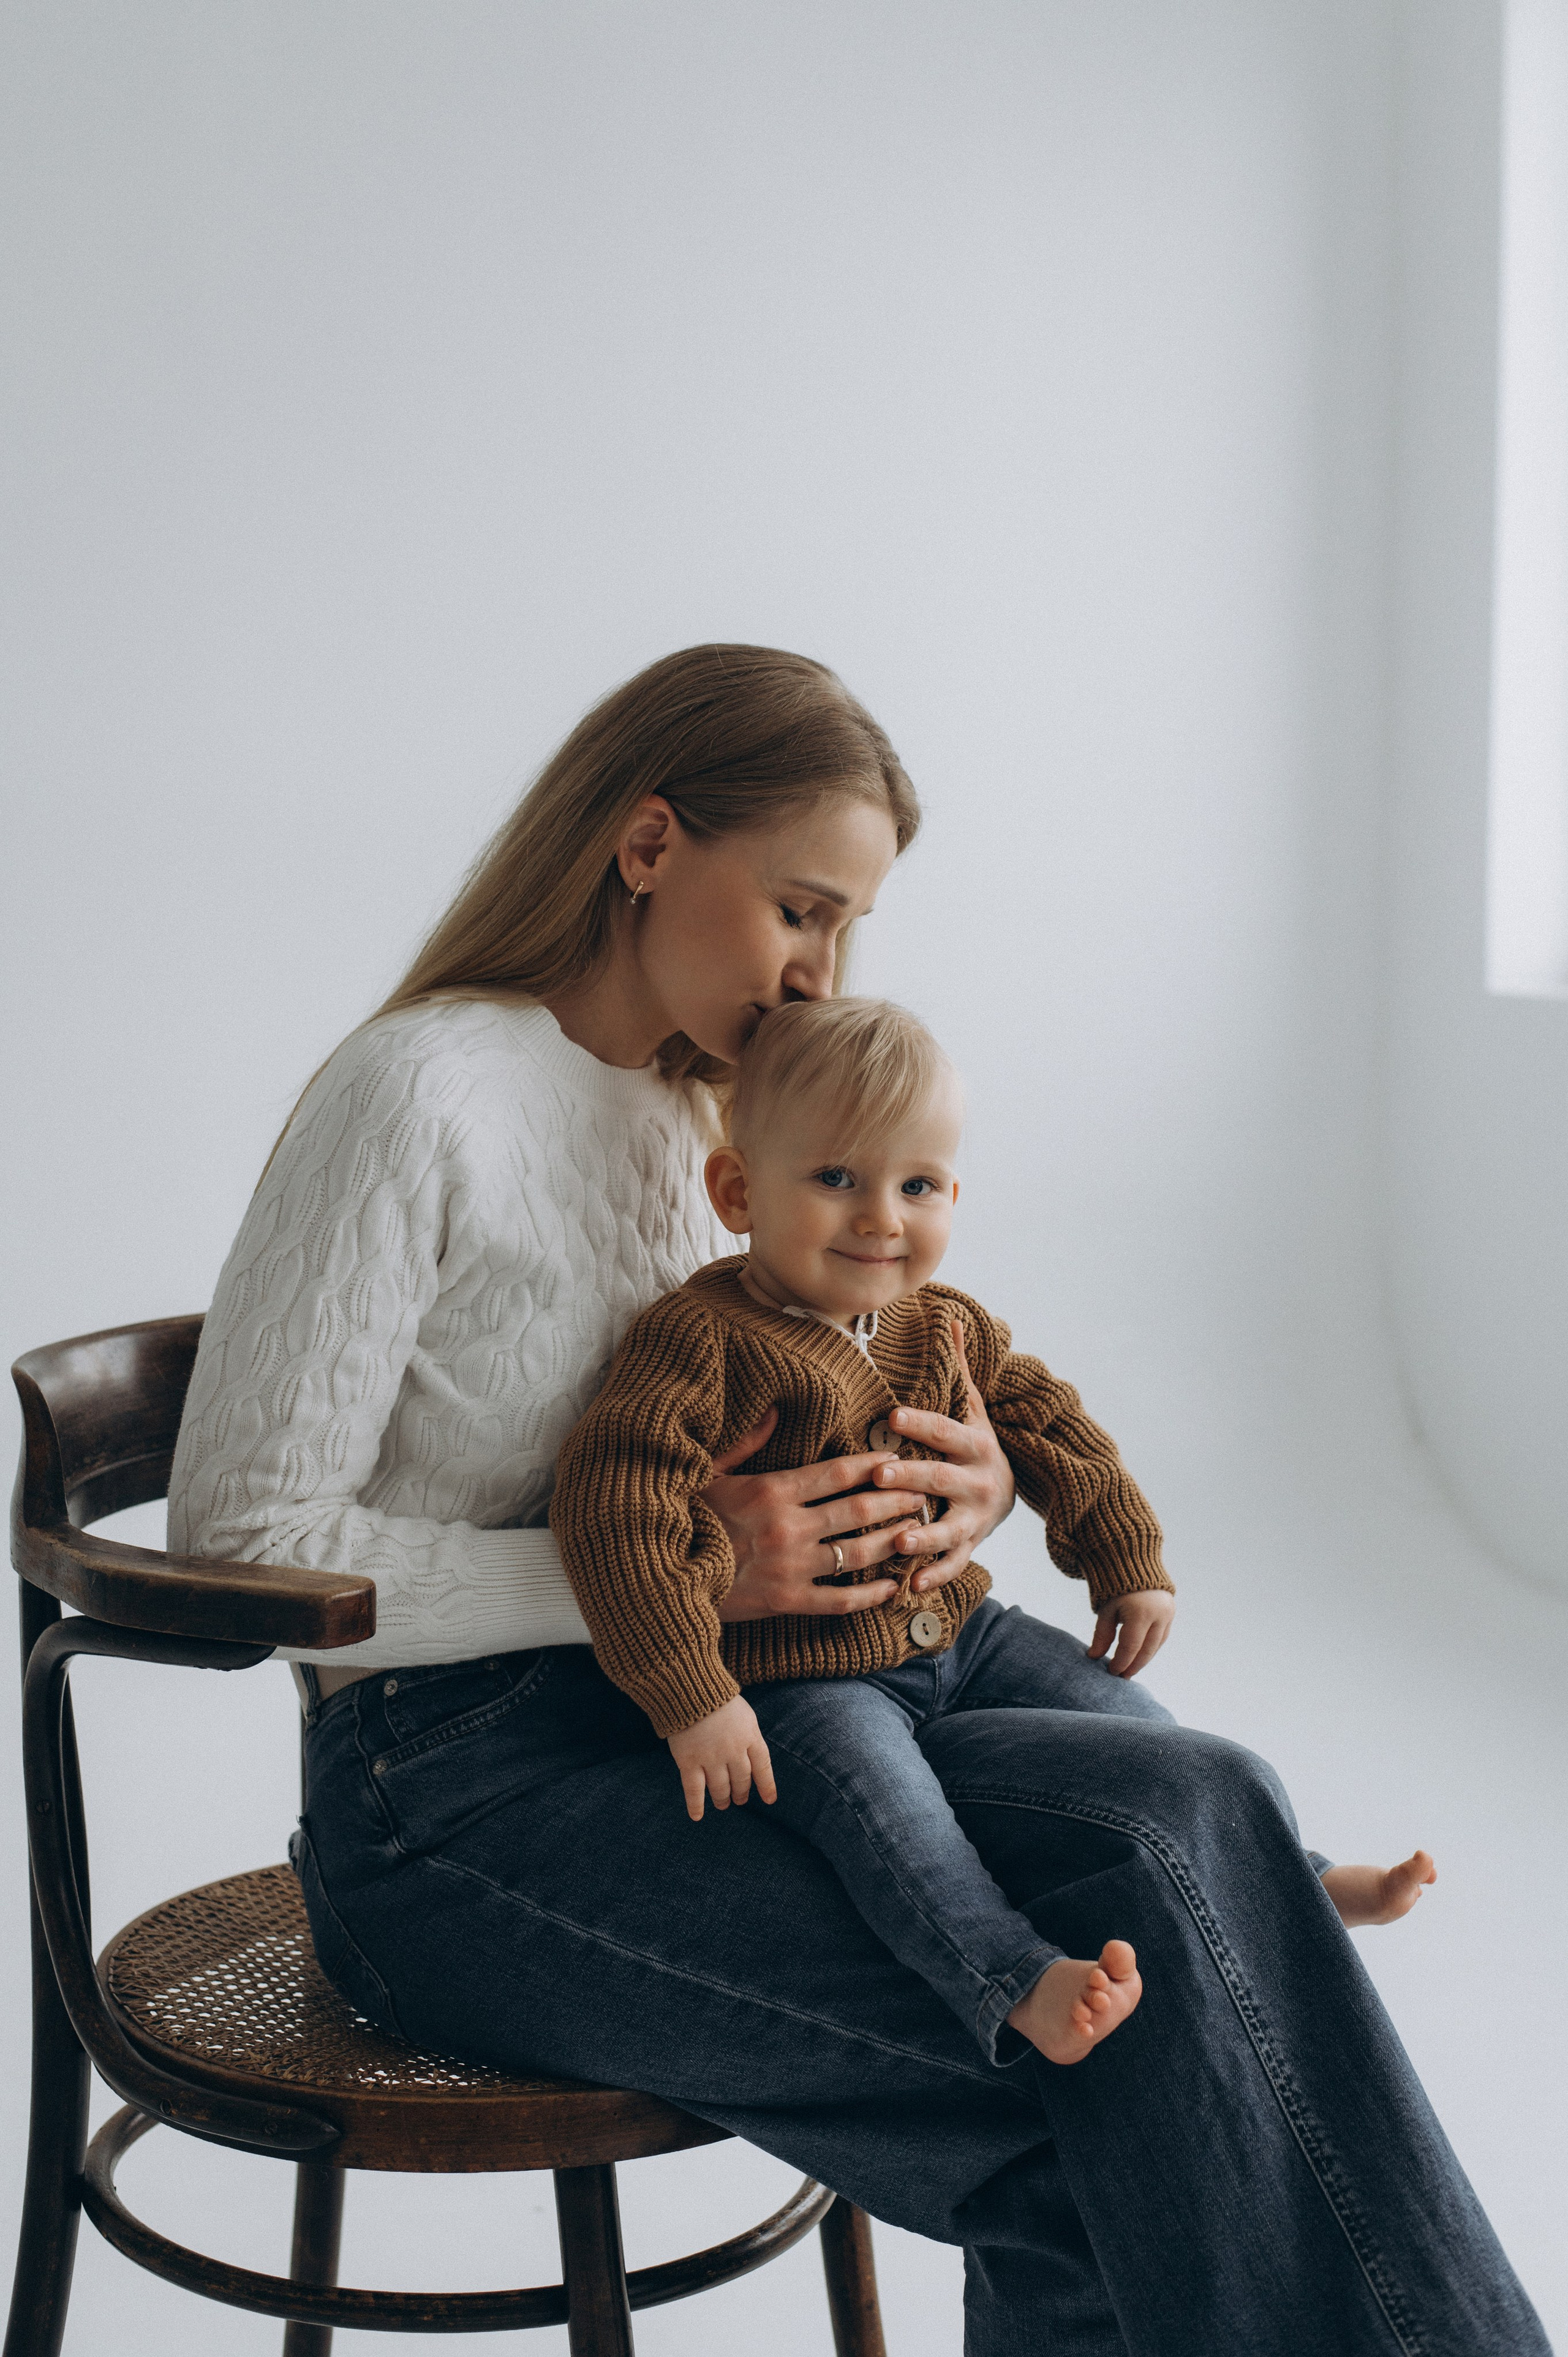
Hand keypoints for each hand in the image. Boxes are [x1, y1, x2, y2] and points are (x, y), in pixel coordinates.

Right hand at [667, 1697, 776, 1821]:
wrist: (690, 1688)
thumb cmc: (717, 1697)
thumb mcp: (744, 1713)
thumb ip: (748, 1735)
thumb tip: (751, 1756)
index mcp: (750, 1736)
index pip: (763, 1767)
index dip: (767, 1786)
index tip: (770, 1800)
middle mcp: (734, 1751)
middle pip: (742, 1780)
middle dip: (741, 1792)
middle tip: (740, 1799)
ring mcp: (711, 1758)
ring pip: (720, 1788)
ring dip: (722, 1799)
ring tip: (723, 1804)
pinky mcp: (689, 1761)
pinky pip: (694, 1790)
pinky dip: (696, 1805)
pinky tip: (697, 1816)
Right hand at [703, 1409, 931, 1622]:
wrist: (663, 1574)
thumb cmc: (687, 1518)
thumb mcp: (710, 1472)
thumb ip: (746, 1442)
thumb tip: (774, 1411)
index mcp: (772, 1490)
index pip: (835, 1472)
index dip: (871, 1464)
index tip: (896, 1458)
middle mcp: (789, 1527)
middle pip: (857, 1510)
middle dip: (895, 1500)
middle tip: (924, 1492)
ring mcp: (791, 1567)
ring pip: (856, 1553)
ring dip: (891, 1541)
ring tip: (918, 1532)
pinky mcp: (787, 1601)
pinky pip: (838, 1600)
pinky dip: (868, 1595)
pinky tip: (891, 1587)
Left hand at [859, 1320, 1015, 1595]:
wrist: (1012, 1490)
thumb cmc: (974, 1442)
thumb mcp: (972, 1406)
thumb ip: (958, 1369)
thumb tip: (950, 1319)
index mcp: (974, 1443)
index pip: (945, 1430)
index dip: (921, 1422)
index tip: (892, 1413)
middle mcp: (978, 1482)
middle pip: (942, 1479)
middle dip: (911, 1478)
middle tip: (879, 1476)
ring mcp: (975, 1518)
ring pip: (949, 1529)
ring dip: (923, 1536)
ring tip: (897, 1540)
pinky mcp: (971, 1546)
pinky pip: (953, 1564)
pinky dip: (934, 1576)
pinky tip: (910, 1584)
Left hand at [1086, 1590, 1173, 1677]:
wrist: (1133, 1559)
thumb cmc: (1114, 1584)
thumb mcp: (1105, 1609)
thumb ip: (1102, 1635)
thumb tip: (1094, 1657)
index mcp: (1140, 1612)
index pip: (1131, 1647)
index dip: (1121, 1662)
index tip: (1111, 1672)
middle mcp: (1158, 1614)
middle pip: (1147, 1649)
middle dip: (1134, 1666)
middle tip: (1122, 1677)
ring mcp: (1168, 1612)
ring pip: (1157, 1644)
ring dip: (1144, 1658)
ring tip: (1130, 1669)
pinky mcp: (1171, 1610)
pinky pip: (1162, 1635)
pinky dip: (1151, 1646)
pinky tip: (1141, 1654)